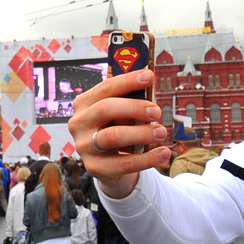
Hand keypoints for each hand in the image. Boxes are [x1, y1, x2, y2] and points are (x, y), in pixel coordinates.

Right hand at [68, 69, 170, 198]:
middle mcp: (80, 123)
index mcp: (85, 104)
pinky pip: (123, 163)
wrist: (111, 165)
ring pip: (112, 136)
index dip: (128, 81)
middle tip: (157, 112)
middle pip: (105, 109)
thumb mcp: (123, 114)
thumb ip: (132, 100)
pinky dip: (147, 159)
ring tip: (162, 132)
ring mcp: (84, 146)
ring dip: (141, 133)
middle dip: (134, 108)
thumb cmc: (119, 130)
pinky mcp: (95, 167)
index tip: (150, 76)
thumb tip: (149, 81)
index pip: (106, 88)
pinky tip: (163, 153)